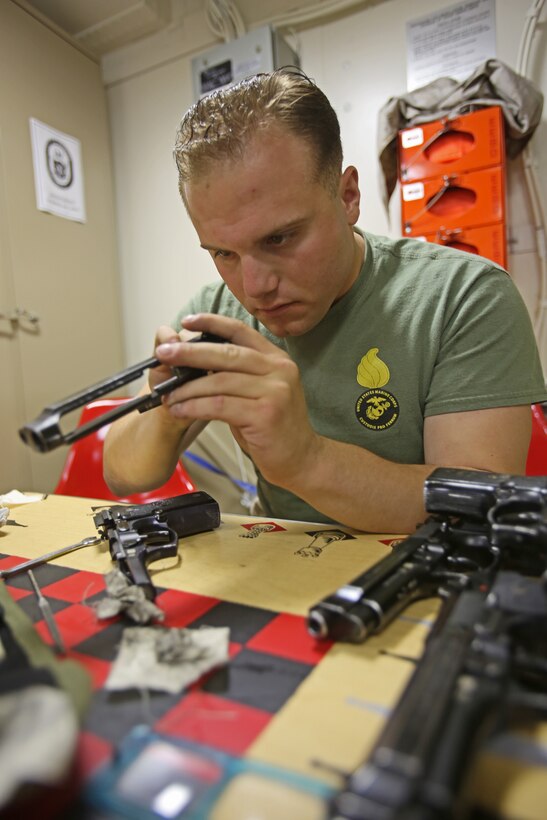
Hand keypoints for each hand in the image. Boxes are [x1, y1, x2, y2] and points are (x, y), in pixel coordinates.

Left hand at [154, 313, 319, 489]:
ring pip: (219, 381)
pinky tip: (179, 410)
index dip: (212, 323)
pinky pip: (219, 405)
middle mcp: (279, 370)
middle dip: (189, 352)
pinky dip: (194, 407)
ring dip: (187, 388)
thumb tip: (195, 360)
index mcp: (276, 359)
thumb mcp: (259, 391)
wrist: (301, 458)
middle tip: (163, 353)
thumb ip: (236, 373)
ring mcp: (275, 391)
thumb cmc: (273, 427)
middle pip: (226, 353)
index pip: (241, 331)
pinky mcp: (265, 414)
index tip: (186, 321)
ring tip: (167, 395)